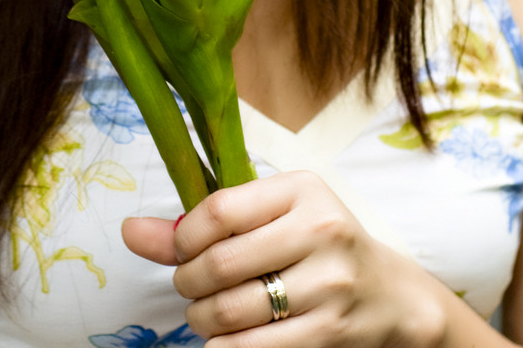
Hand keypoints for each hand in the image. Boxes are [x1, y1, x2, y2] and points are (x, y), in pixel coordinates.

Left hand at [122, 171, 444, 345]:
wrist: (392, 297)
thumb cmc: (317, 248)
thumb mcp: (270, 219)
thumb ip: (200, 225)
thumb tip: (130, 232)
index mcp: (301, 189)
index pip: (218, 209)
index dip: (184, 238)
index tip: (182, 251)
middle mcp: (319, 230)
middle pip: (219, 264)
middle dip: (188, 284)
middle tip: (191, 289)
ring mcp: (329, 283)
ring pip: (231, 311)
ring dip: (203, 321)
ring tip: (207, 316)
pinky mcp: (331, 330)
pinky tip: (226, 340)